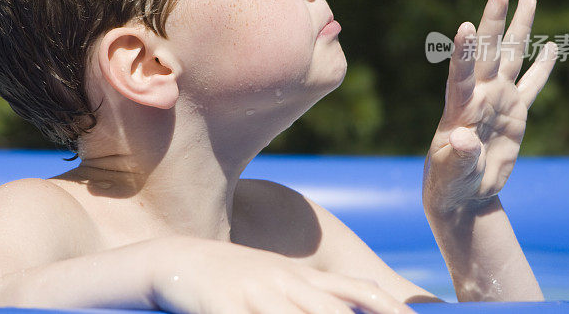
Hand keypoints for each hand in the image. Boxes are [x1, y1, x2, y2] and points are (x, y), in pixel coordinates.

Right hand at [150, 236, 414, 313]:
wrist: (176, 260)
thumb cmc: (232, 279)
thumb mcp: (275, 281)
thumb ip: (310, 298)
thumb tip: (350, 306)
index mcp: (301, 276)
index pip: (360, 290)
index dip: (393, 310)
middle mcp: (286, 281)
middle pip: (337, 313)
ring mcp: (256, 294)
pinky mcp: (225, 307)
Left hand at [423, 0, 556, 216]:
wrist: (462, 193)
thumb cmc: (449, 182)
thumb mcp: (451, 173)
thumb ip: (458, 156)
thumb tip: (465, 139)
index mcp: (460, 108)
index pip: (461, 73)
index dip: (464, 51)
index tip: (467, 26)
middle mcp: (479, 96)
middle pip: (488, 51)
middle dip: (494, 20)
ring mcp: (498, 101)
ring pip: (511, 57)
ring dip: (518, 28)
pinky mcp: (516, 114)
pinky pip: (531, 86)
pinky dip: (542, 68)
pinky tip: (550, 47)